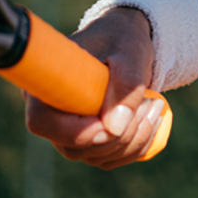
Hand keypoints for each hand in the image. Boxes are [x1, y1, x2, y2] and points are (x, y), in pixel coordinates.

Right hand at [25, 7, 166, 168]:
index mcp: (47, 80)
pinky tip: (152, 118)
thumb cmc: (122, 39)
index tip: (111, 122)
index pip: (43, 121)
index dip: (76, 130)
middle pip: (76, 146)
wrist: (126, 42)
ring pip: (98, 156)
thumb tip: (114, 129)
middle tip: (150, 102)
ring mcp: (69, 130)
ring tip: (154, 103)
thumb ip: (125, 86)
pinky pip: (112, 158)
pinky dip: (138, 144)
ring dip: (134, 138)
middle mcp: (52, 111)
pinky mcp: (89, 140)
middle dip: (119, 133)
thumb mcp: (129, 52)